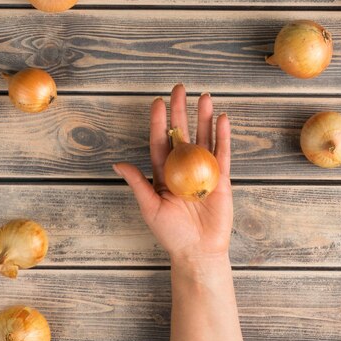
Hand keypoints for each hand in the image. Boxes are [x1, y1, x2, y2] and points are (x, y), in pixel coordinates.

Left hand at [113, 84, 232, 261]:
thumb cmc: (171, 233)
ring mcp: (204, 172)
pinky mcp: (221, 179)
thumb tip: (118, 163)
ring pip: (204, 138)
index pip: (160, 141)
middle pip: (183, 133)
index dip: (158, 122)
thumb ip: (138, 183)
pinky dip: (222, 137)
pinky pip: (222, 154)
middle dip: (181, 111)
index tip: (157, 102)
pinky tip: (221, 119)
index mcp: (165, 173)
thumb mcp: (150, 207)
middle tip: (180, 89)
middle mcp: (184, 168)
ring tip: (204, 97)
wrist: (198, 251)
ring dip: (204, 118)